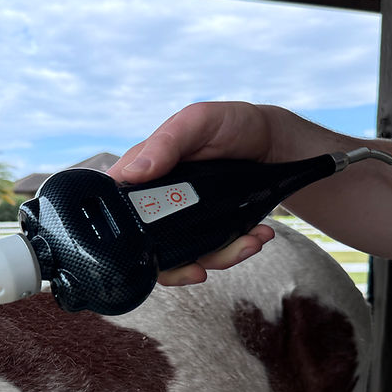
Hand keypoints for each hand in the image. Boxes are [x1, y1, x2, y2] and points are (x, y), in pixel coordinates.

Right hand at [107, 102, 279, 285]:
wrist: (275, 141)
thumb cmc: (231, 123)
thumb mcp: (198, 122)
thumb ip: (166, 143)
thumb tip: (132, 173)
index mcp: (143, 172)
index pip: (117, 209)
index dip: (124, 236)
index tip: (148, 249)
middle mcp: (158, 200)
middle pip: (148, 248)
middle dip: (177, 266)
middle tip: (200, 269)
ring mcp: (184, 219)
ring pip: (184, 258)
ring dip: (218, 259)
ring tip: (248, 242)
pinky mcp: (209, 229)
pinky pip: (213, 254)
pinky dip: (236, 252)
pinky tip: (256, 236)